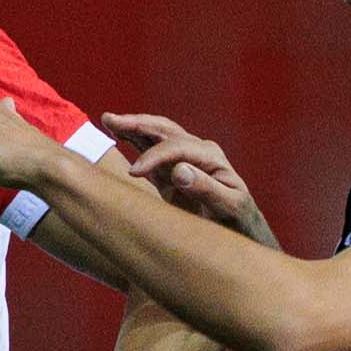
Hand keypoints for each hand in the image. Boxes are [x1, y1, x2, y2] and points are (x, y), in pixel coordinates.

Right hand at [100, 112, 268, 238]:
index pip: (176, 146)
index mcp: (211, 156)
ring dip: (132, 126)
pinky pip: (151, 151)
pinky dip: (134, 140)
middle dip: (137, 124)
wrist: (241, 231)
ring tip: (108, 120)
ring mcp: (184, 159)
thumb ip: (207, 189)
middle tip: (109, 119)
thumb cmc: (239, 221)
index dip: (153, 156)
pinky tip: (118, 134)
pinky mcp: (173, 172)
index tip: (134, 173)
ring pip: (155, 135)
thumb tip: (179, 170)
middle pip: (164, 130)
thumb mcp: (229, 207)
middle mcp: (198, 151)